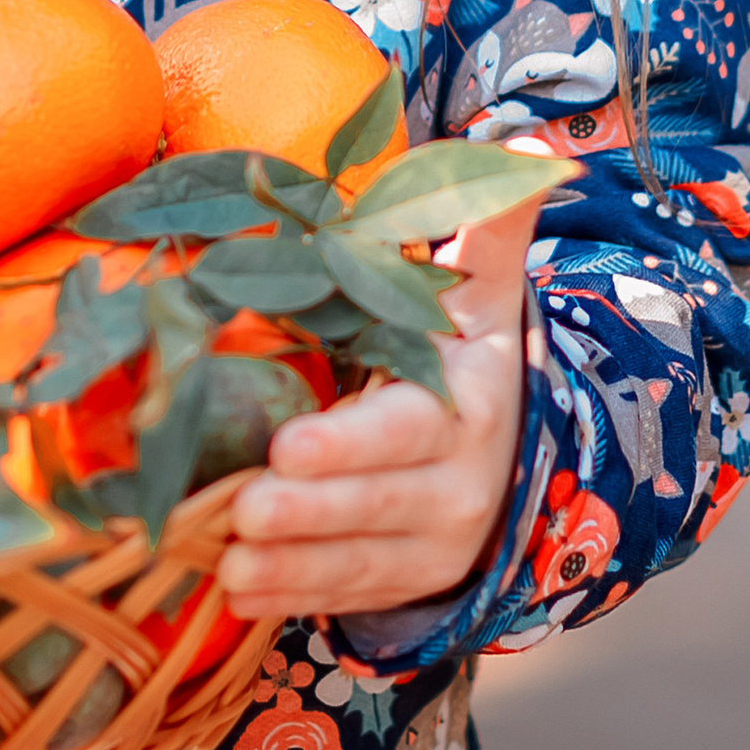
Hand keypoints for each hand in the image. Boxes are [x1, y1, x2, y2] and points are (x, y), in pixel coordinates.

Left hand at [217, 169, 544, 626]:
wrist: (518, 451)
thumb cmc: (469, 353)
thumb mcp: (486, 290)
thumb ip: (493, 222)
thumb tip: (526, 150)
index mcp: (467, 409)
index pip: (406, 430)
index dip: (349, 446)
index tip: (287, 445)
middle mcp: (457, 486)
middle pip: (375, 506)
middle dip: (308, 514)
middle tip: (238, 509)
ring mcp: (432, 544)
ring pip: (357, 564)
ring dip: (289, 568)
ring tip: (224, 563)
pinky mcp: (405, 581)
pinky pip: (347, 597)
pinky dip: (292, 599)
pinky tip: (239, 593)